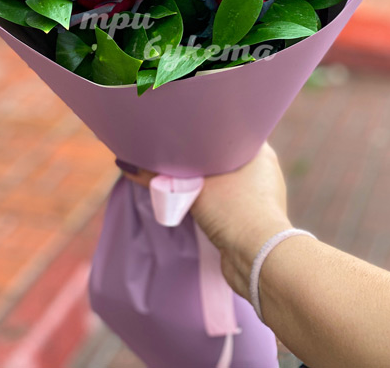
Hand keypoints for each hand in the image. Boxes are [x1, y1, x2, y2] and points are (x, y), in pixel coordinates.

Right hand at [120, 143, 291, 296]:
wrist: (258, 260)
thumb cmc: (233, 210)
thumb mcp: (192, 188)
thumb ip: (159, 175)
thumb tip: (126, 165)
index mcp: (258, 149)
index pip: (227, 129)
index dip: (202, 130)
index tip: (180, 130)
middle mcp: (263, 169)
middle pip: (222, 156)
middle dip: (199, 158)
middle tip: (172, 154)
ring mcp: (261, 195)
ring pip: (224, 181)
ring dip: (204, 182)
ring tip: (178, 178)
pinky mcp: (253, 218)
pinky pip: (227, 201)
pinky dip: (211, 201)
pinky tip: (193, 202)